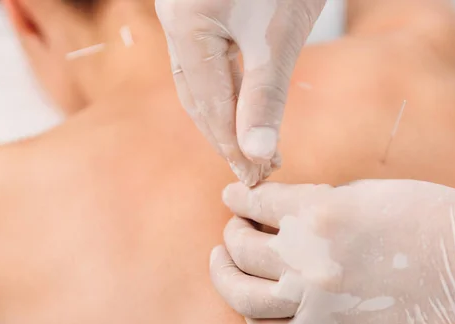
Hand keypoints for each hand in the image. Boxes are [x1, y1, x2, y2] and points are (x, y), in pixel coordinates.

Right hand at [155, 0, 325, 185]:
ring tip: (248, 149)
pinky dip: (225, 89)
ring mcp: (184, 14)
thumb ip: (264, 95)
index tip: (256, 175)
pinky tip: (240, 107)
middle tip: (253, 170)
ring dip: (224, 116)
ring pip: (199, 80)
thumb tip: (256, 151)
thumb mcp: (279, 34)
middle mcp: (175, 20)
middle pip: (197, 95)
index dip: (231, 144)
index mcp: (186, 26)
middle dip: (225, 135)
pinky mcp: (200, 10)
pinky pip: (206, 60)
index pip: (207, 102)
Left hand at [211, 180, 454, 323]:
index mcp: (318, 212)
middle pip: (241, 247)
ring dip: (226, 275)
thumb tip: (269, 211)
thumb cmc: (420, 213)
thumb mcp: (357, 192)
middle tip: (235, 227)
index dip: (237, 196)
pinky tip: (255, 301)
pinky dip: (254, 318)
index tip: (232, 195)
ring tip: (225, 262)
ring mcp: (317, 301)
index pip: (254, 203)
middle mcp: (310, 259)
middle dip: (232, 232)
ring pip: (243, 295)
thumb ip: (307, 202)